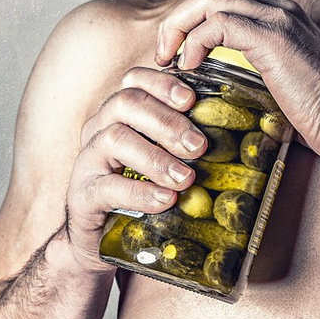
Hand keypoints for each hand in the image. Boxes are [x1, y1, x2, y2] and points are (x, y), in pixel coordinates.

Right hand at [63, 67, 206, 270]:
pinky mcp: (82, 195)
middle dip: (167, 121)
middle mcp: (99, 128)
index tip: (191, 99)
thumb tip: (237, 131)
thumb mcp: (166, 158)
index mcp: (120, 113)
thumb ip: (187, 140)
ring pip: (114, 139)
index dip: (163, 83)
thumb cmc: (144, 190)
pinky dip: (140, 192)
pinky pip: (107, 186)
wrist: (103, 238)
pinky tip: (166, 200)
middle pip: (126, 103)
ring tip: (186, 178)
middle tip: (199, 145)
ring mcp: (87, 160)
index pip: (135, 80)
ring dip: (156, 157)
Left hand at [155, 0, 319, 163]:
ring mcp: (278, 19)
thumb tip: (223, 88)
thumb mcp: (283, 86)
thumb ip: (255, 73)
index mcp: (281, 17)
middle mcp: (279, 9)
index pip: (221, 3)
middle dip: (176, 21)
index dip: (190, 24)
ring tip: (169, 60)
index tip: (177, 57)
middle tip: (164, 55)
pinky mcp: (273, 37)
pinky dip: (195, 41)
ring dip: (178, 27)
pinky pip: (217, 23)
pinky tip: (192, 66)